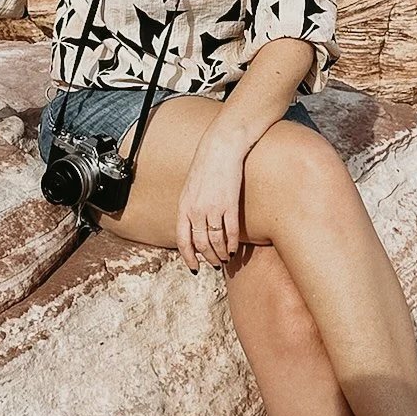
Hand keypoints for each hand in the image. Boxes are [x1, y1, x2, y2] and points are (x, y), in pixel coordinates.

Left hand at [175, 125, 246, 270]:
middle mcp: (196, 210)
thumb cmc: (206, 165)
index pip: (182, 239)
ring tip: (224, 259)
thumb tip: (194, 227)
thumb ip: (190, 207)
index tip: (194, 267)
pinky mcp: (230, 204)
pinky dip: (232, 244)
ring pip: (215, 241)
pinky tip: (234, 249)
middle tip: (214, 264)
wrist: (221, 148)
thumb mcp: (190, 187)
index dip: (188, 257)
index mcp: (184, 206)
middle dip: (208, 258)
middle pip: (200, 244)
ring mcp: (213, 208)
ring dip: (220, 254)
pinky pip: (231, 231)